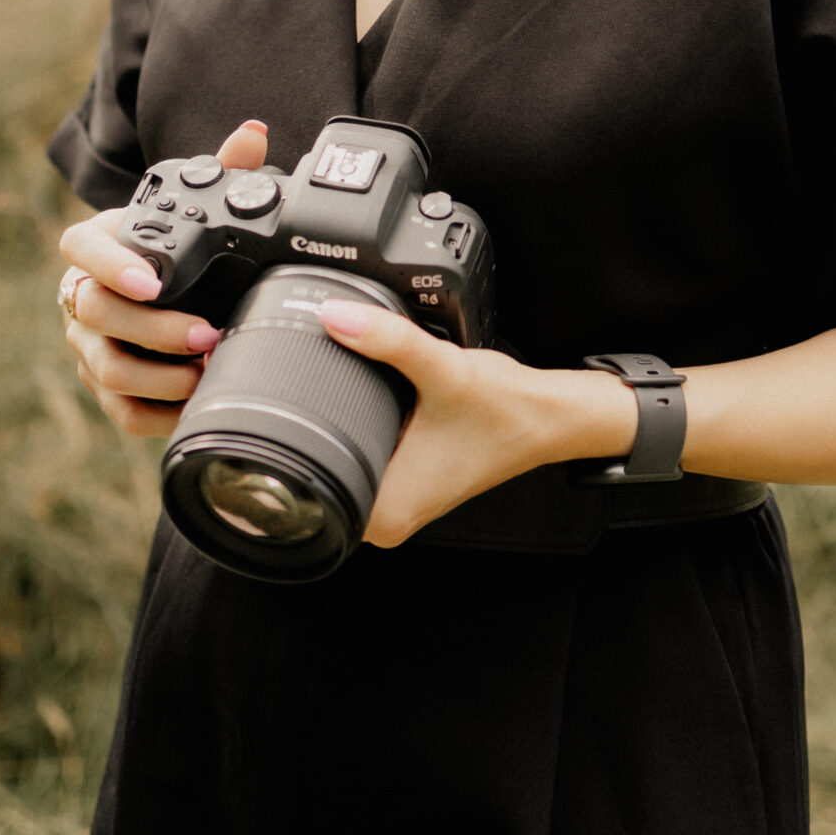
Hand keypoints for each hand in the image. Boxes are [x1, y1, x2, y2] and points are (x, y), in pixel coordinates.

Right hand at [59, 118, 268, 438]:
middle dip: (153, 331)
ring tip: (207, 372)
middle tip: (207, 334)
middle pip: (97, 316)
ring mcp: (89, 345)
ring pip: (107, 369)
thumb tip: (253, 135)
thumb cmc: (176, 245)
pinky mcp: (104, 388)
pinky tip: (196, 403)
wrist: (161, 290)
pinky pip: (120, 411)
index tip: (152, 283)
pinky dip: (159, 412)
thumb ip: (222, 169)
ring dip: (158, 377)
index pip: (79, 248)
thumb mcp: (194, 206)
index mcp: (97, 244)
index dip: (110, 266)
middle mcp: (82, 296)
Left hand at [317, 300, 636, 545]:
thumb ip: (389, 339)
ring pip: (339, 465)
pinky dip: (361, 430)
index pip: (305, 493)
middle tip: (327, 387)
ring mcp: (398, 502)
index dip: (289, 446)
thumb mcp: (443, 368)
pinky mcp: (407, 482)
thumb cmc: (506, 411)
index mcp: (387, 511)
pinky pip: (363, 459)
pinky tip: (373, 402)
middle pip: (316, 476)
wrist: (549, 418)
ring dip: (340, 428)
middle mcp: (389, 519)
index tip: (287, 409)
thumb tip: (337, 315)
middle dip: (314, 429)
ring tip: (358, 391)